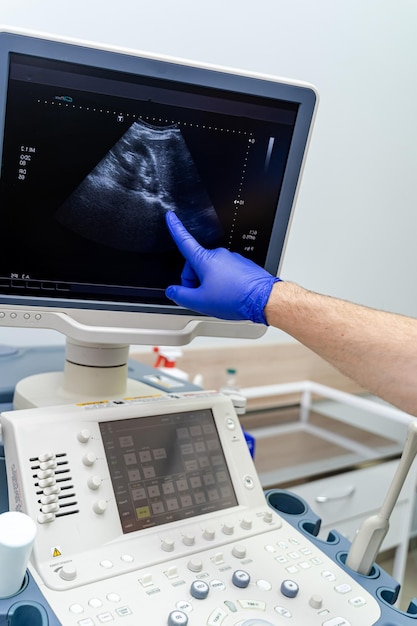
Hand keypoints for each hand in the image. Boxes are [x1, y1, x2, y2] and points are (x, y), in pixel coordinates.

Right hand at [165, 211, 279, 323]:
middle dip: (195, 281)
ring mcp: (232, 259)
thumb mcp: (200, 301)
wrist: (263, 299)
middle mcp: (219, 255)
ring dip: (210, 284)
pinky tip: (229, 295)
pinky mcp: (242, 266)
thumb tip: (173, 291)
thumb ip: (181, 295)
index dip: (176, 228)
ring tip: (220, 298)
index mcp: (205, 260)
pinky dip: (223, 284)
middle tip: (202, 297)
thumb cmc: (236, 297)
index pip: (185, 241)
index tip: (171, 217)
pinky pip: (225, 273)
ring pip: (211, 271)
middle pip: (196, 265)